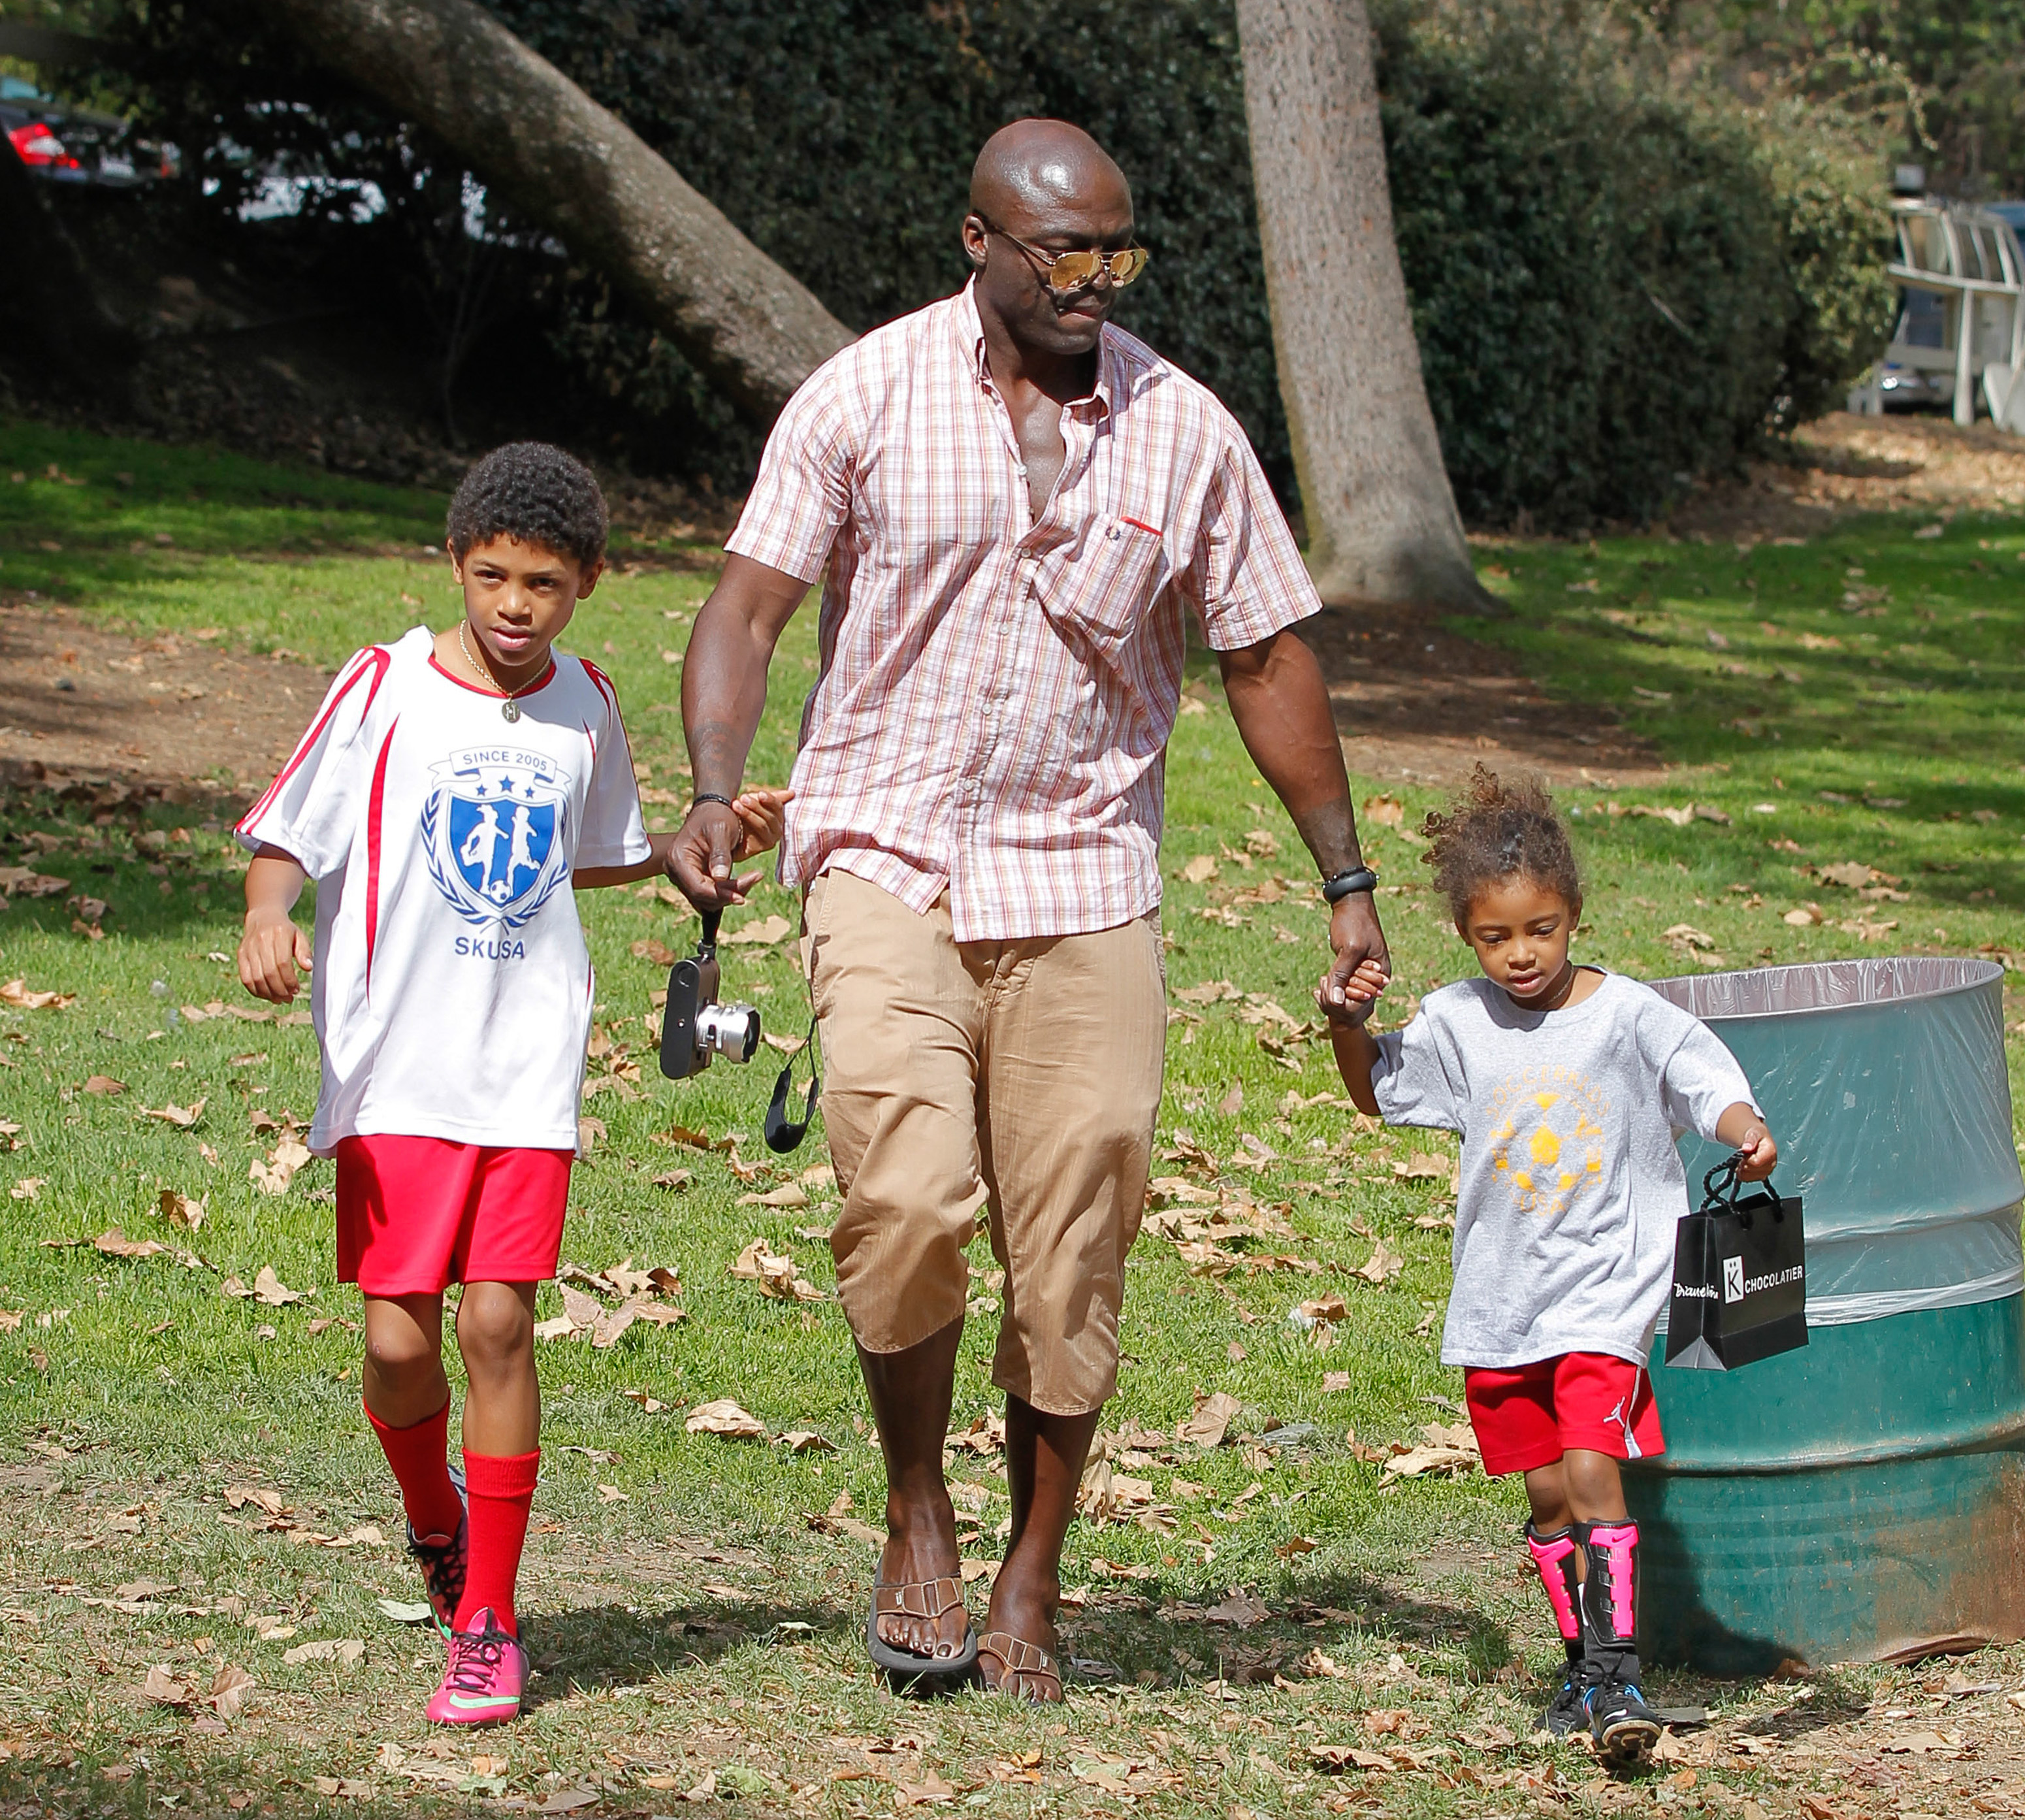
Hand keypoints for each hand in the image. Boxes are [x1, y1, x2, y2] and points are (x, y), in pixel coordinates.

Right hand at [239, 906, 311, 1002]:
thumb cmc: (286, 931)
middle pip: (269, 972)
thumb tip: (308, 968)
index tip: (296, 989)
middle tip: (289, 998)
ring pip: (256, 978)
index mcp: (279, 933)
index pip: (283, 963)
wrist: (263, 917)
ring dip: (269, 993)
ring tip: (280, 999)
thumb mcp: (299, 936)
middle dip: (280, 990)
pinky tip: (267, 995)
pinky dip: (256, 991)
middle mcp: (261, 941)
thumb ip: (305, 951)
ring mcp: (248, 948)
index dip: (289, 980)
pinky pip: (246, 978)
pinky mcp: (241, 955)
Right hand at [667, 799, 764, 909]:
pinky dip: (727, 891)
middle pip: (703, 896)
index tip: (742, 896)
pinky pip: (711, 893)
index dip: (721, 895)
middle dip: (729, 894)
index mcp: (677, 859)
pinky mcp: (695, 878)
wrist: (712, 809)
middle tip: (755, 878)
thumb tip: (721, 877)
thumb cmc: (715, 815)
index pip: (698, 888)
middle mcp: (676, 871)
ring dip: (730, 894)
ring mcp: (684, 876)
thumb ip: (720, 854)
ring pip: (708, 898)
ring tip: (752, 878)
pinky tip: (744, 881)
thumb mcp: (720, 830)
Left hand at [733, 786, 793, 857]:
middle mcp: (777, 830)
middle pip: (770, 817)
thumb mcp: (757, 803)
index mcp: (778, 817)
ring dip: (748, 814)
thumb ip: (772, 798)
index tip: (760, 794)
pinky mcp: (760, 848)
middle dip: (756, 806)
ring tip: (736, 805)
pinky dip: (745, 826)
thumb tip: (792, 793)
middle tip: (743, 797)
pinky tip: (736, 819)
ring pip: (762, 825)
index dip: (771, 800)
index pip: (778, 807)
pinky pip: (754, 836)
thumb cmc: (747, 816)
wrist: (735, 836)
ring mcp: (770, 841)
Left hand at [1317, 893, 1390, 1026]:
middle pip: (1356, 1000)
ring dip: (1334, 991)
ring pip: (1347, 993)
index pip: (1364, 1001)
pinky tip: (1322, 982)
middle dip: (1337, 996)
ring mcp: (1364, 971)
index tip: (1328, 988)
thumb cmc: (1354, 923)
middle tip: (1322, 985)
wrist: (1350, 902)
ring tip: (1322, 983)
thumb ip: (1342, 976)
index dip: (1344, 1000)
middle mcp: (1375, 976)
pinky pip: (1343, 983)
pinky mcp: (1353, 966)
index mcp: (1381, 974)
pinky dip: (1333, 984)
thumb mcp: (1349, 950)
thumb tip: (1335, 1002)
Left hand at [1734, 1125, 1778, 1181]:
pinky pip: (1747, 1179)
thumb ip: (1750, 1140)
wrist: (1757, 1140)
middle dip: (1744, 1164)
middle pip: (1752, 1170)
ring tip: (1742, 1160)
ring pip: (1748, 1177)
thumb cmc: (1756, 1135)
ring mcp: (1766, 1171)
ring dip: (1741, 1169)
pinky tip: (1742, 1166)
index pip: (1756, 1162)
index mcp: (1771, 1153)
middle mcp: (1771, 1164)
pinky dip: (1741, 1173)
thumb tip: (1746, 1148)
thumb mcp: (1753, 1133)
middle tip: (1742, 1156)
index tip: (1744, 1153)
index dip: (1747, 1159)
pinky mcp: (1761, 1176)